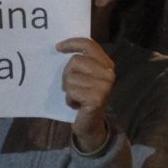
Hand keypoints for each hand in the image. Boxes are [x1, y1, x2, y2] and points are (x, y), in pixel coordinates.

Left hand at [57, 37, 116, 152]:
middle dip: (67, 74)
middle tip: (71, 87)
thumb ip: (81, 62)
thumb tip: (61, 45)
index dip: (72, 43)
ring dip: (68, 89)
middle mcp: (109, 74)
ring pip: (71, 77)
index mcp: (107, 65)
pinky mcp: (96, 98)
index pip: (89, 45)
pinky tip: (76, 105)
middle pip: (75, 61)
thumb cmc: (84, 98)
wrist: (91, 125)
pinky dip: (69, 99)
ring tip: (76, 97)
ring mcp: (104, 86)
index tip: (58, 47)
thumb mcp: (84, 77)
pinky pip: (71, 90)